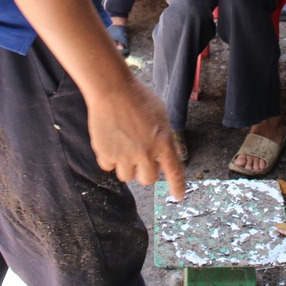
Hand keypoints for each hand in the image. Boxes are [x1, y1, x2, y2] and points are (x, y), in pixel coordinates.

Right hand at [87, 71, 185, 200]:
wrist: (112, 89)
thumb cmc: (138, 97)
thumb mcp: (161, 114)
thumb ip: (166, 136)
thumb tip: (171, 154)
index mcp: (163, 142)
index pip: (175, 172)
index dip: (177, 186)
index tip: (178, 196)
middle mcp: (145, 152)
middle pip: (148, 180)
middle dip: (145, 171)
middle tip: (140, 157)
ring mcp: (125, 155)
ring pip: (127, 176)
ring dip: (127, 166)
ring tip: (124, 146)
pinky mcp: (106, 153)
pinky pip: (108, 166)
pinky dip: (110, 158)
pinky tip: (111, 142)